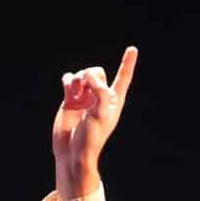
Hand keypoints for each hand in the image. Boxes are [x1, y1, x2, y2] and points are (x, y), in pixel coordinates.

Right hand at [51, 45, 137, 200]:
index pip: (123, 78)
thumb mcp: (100, 115)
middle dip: (91, 75)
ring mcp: (84, 97)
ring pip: (82, 75)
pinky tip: (67, 86)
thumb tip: (90, 76)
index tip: (132, 49)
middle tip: (85, 86)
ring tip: (74, 93)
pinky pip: (69, 80)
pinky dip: (68, 80)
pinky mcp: (70, 99)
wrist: (72, 151)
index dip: (127, 63)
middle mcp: (100, 97)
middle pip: (98, 72)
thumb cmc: (91, 138)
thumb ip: (100, 92)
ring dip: (78, 79)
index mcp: (113, 101)